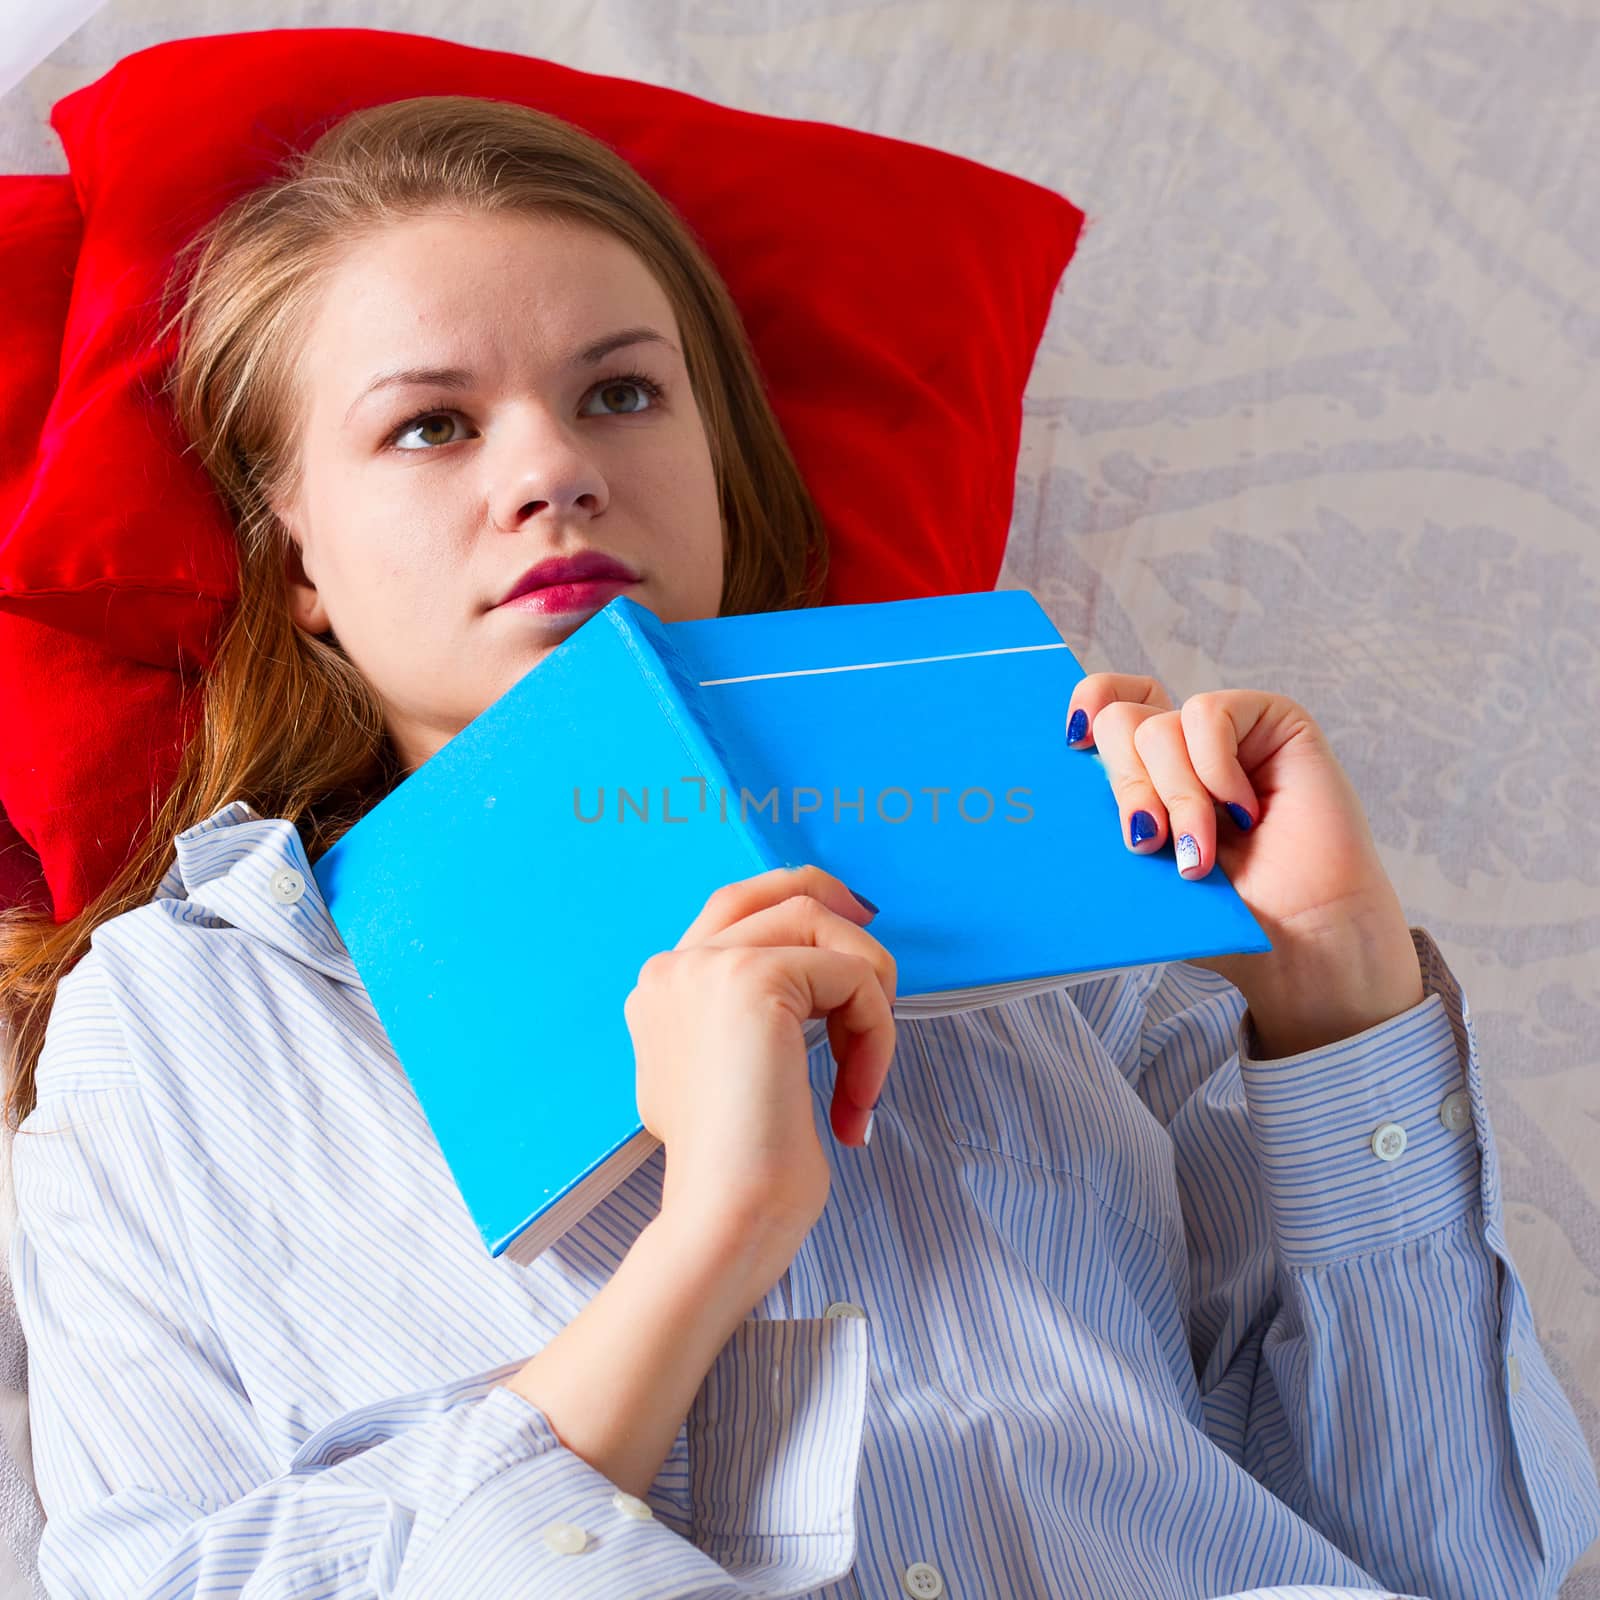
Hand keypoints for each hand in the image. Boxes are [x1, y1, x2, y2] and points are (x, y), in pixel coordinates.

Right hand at [625, 864, 896, 1253]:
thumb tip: (809, 992)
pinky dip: (875, 1035)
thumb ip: (744, 1024)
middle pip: (780, 894)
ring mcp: (710, 966)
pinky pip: (853, 977)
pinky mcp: (755, 980)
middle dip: (844, 915)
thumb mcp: (725, 1080)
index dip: (802, 905)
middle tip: (883, 965)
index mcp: (662, 990)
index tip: (854, 930)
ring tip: (864, 1076)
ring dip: (869, 999)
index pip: (736, 907)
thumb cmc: (737, 1174)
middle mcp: (674, 967)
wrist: (723, 1221)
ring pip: (825, 928)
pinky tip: (856, 1099)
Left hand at [1065, 675, 1423, 1052]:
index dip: (1084, 709)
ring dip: (1175, 797)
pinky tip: (1241, 813)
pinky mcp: (1274, 721)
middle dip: (1127, 786)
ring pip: (1157, 726)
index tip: (1070, 745)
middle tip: (1147, 844)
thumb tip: (1056, 794)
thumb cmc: (1226, 915)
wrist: (1299, 942)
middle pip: (1118, 721)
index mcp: (1147, 774)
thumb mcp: (1146, 872)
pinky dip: (1214, 769)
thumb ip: (1111, 824)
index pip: (1102, 706)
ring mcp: (1227, 733)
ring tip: (1199, 853)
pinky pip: (1209, 714)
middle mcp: (1182, 746)